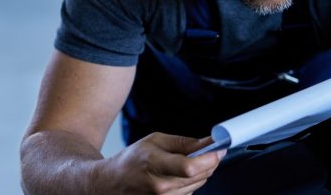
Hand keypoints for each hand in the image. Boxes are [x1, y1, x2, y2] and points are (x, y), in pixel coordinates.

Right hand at [94, 133, 224, 193]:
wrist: (111, 183)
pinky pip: (189, 194)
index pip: (189, 167)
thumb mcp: (155, 141)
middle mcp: (158, 187)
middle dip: (210, 163)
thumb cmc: (131, 160)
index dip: (209, 159)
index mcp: (153, 165)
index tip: (219, 150)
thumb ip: (183, 143)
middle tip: (212, 152)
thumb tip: (208, 142)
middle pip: (198, 177)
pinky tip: (181, 175)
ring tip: (191, 162)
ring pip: (197, 186)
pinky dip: (191, 183)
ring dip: (201, 173)